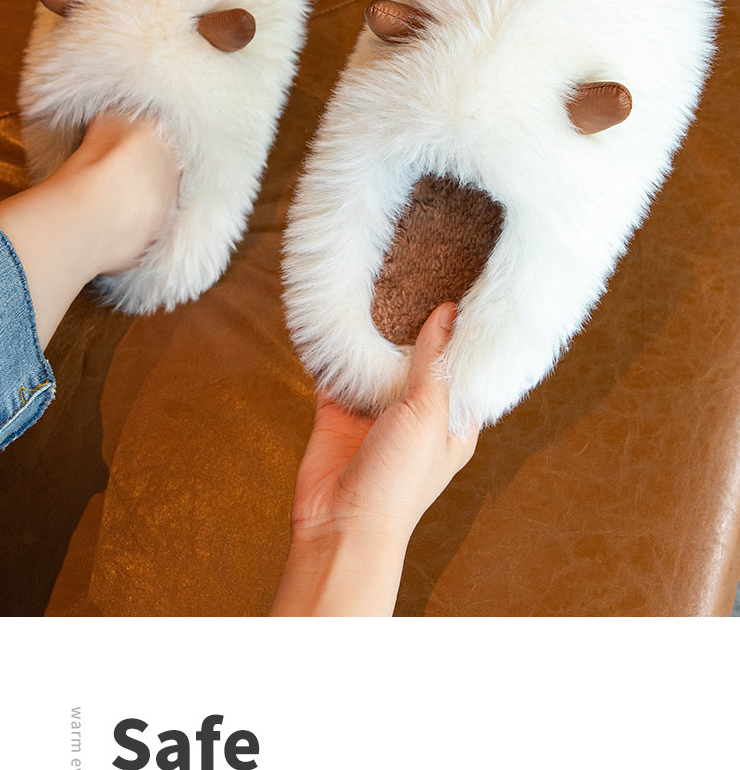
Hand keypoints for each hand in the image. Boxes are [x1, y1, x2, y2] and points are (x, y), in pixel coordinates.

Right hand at [292, 302, 479, 542]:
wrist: (340, 524)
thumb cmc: (398, 482)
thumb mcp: (428, 416)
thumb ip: (434, 364)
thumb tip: (448, 313)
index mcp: (450, 424)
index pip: (463, 373)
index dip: (464, 340)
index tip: (467, 297)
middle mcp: (415, 418)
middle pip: (418, 365)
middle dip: (417, 331)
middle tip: (421, 280)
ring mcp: (375, 415)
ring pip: (377, 366)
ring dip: (377, 337)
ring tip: (383, 288)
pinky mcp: (338, 415)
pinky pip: (339, 375)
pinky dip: (338, 351)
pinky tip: (342, 319)